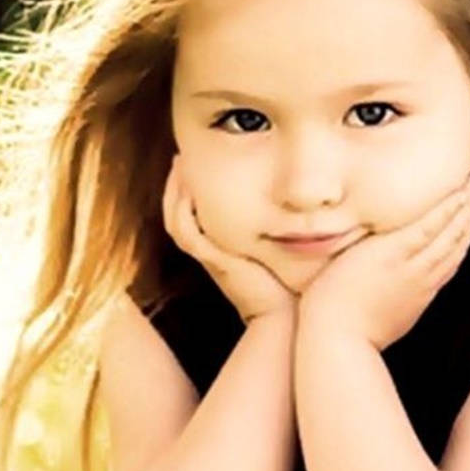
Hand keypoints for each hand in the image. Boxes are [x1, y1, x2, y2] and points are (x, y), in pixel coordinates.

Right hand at [162, 154, 296, 324]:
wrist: (288, 312)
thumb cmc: (287, 280)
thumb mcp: (276, 244)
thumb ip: (277, 223)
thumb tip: (292, 195)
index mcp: (218, 247)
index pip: (191, 215)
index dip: (186, 190)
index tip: (190, 162)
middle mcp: (209, 252)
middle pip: (176, 215)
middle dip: (176, 185)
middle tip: (179, 158)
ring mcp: (209, 257)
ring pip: (177, 221)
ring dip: (177, 192)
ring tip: (181, 166)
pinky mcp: (215, 262)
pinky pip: (188, 232)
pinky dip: (184, 209)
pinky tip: (189, 187)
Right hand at [298, 172, 469, 349]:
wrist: (339, 338)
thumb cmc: (330, 294)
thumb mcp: (347, 254)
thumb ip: (375, 236)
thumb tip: (392, 221)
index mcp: (394, 251)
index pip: (436, 220)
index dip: (457, 199)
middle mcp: (415, 268)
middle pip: (453, 234)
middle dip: (468, 207)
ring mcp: (422, 287)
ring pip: (456, 253)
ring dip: (469, 227)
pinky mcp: (421, 302)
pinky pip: (448, 271)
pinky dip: (459, 251)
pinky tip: (459, 244)